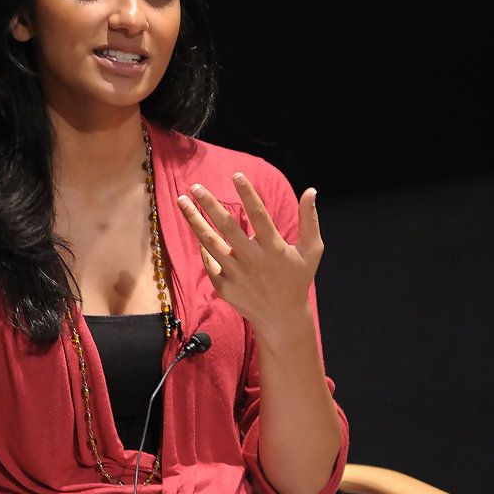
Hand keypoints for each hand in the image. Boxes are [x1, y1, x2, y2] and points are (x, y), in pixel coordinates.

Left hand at [176, 174, 321, 333]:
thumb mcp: (312, 251)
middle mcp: (252, 259)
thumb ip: (310, 221)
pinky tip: (197, 232)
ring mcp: (236, 274)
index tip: (236, 175)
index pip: (258, 214)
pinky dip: (203, 247)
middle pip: (227, 227)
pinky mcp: (224, 286)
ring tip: (182, 202)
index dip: (248, 193)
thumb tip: (311, 191)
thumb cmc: (297, 280)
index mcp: (274, 248)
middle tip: (195, 186)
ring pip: (210, 243)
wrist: (282, 319)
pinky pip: (209, 262)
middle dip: (209, 204)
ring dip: (194, 221)